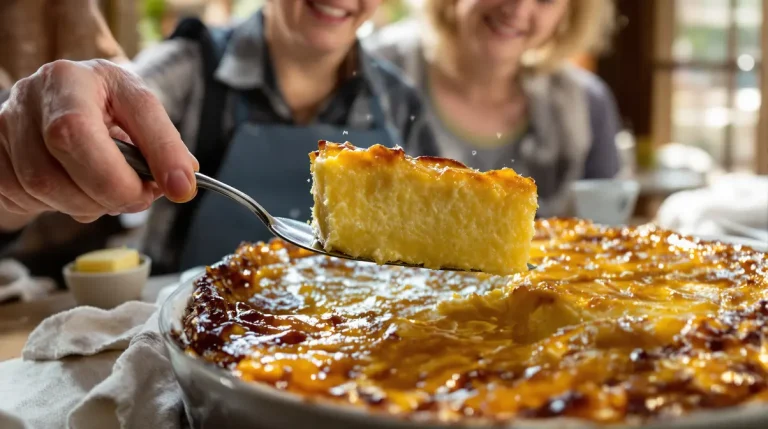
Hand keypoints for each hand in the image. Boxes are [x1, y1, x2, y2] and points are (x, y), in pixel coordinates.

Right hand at [0, 59, 197, 223]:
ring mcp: (14, 115)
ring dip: (84, 203)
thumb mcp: (136, 122)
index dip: (162, 150)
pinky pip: (24, 193)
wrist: (44, 118)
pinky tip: (69, 193)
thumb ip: (162, 148)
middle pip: (73, 139)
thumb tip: (183, 182)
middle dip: (112, 186)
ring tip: (101, 195)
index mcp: (100, 75)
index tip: (181, 188)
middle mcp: (50, 86)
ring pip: (45, 178)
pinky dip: (55, 205)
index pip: (136, 107)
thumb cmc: (99, 119)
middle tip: (136, 199)